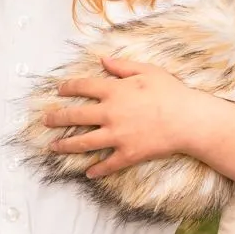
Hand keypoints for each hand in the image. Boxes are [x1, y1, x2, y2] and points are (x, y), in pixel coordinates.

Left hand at [43, 54, 195, 177]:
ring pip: (84, 142)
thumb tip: (103, 60)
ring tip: (53, 147)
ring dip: (66, 145)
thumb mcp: (148, 70)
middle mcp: (110, 113)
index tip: (59, 90)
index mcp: (114, 91)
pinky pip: (108, 164)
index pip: (82, 87)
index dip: (68, 87)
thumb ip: (122, 66)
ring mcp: (117, 136)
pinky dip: (97, 170)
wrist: (188, 120)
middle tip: (46, 120)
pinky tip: (89, 173)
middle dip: (57, 118)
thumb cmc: (171, 92)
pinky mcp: (128, 154)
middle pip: (75, 116)